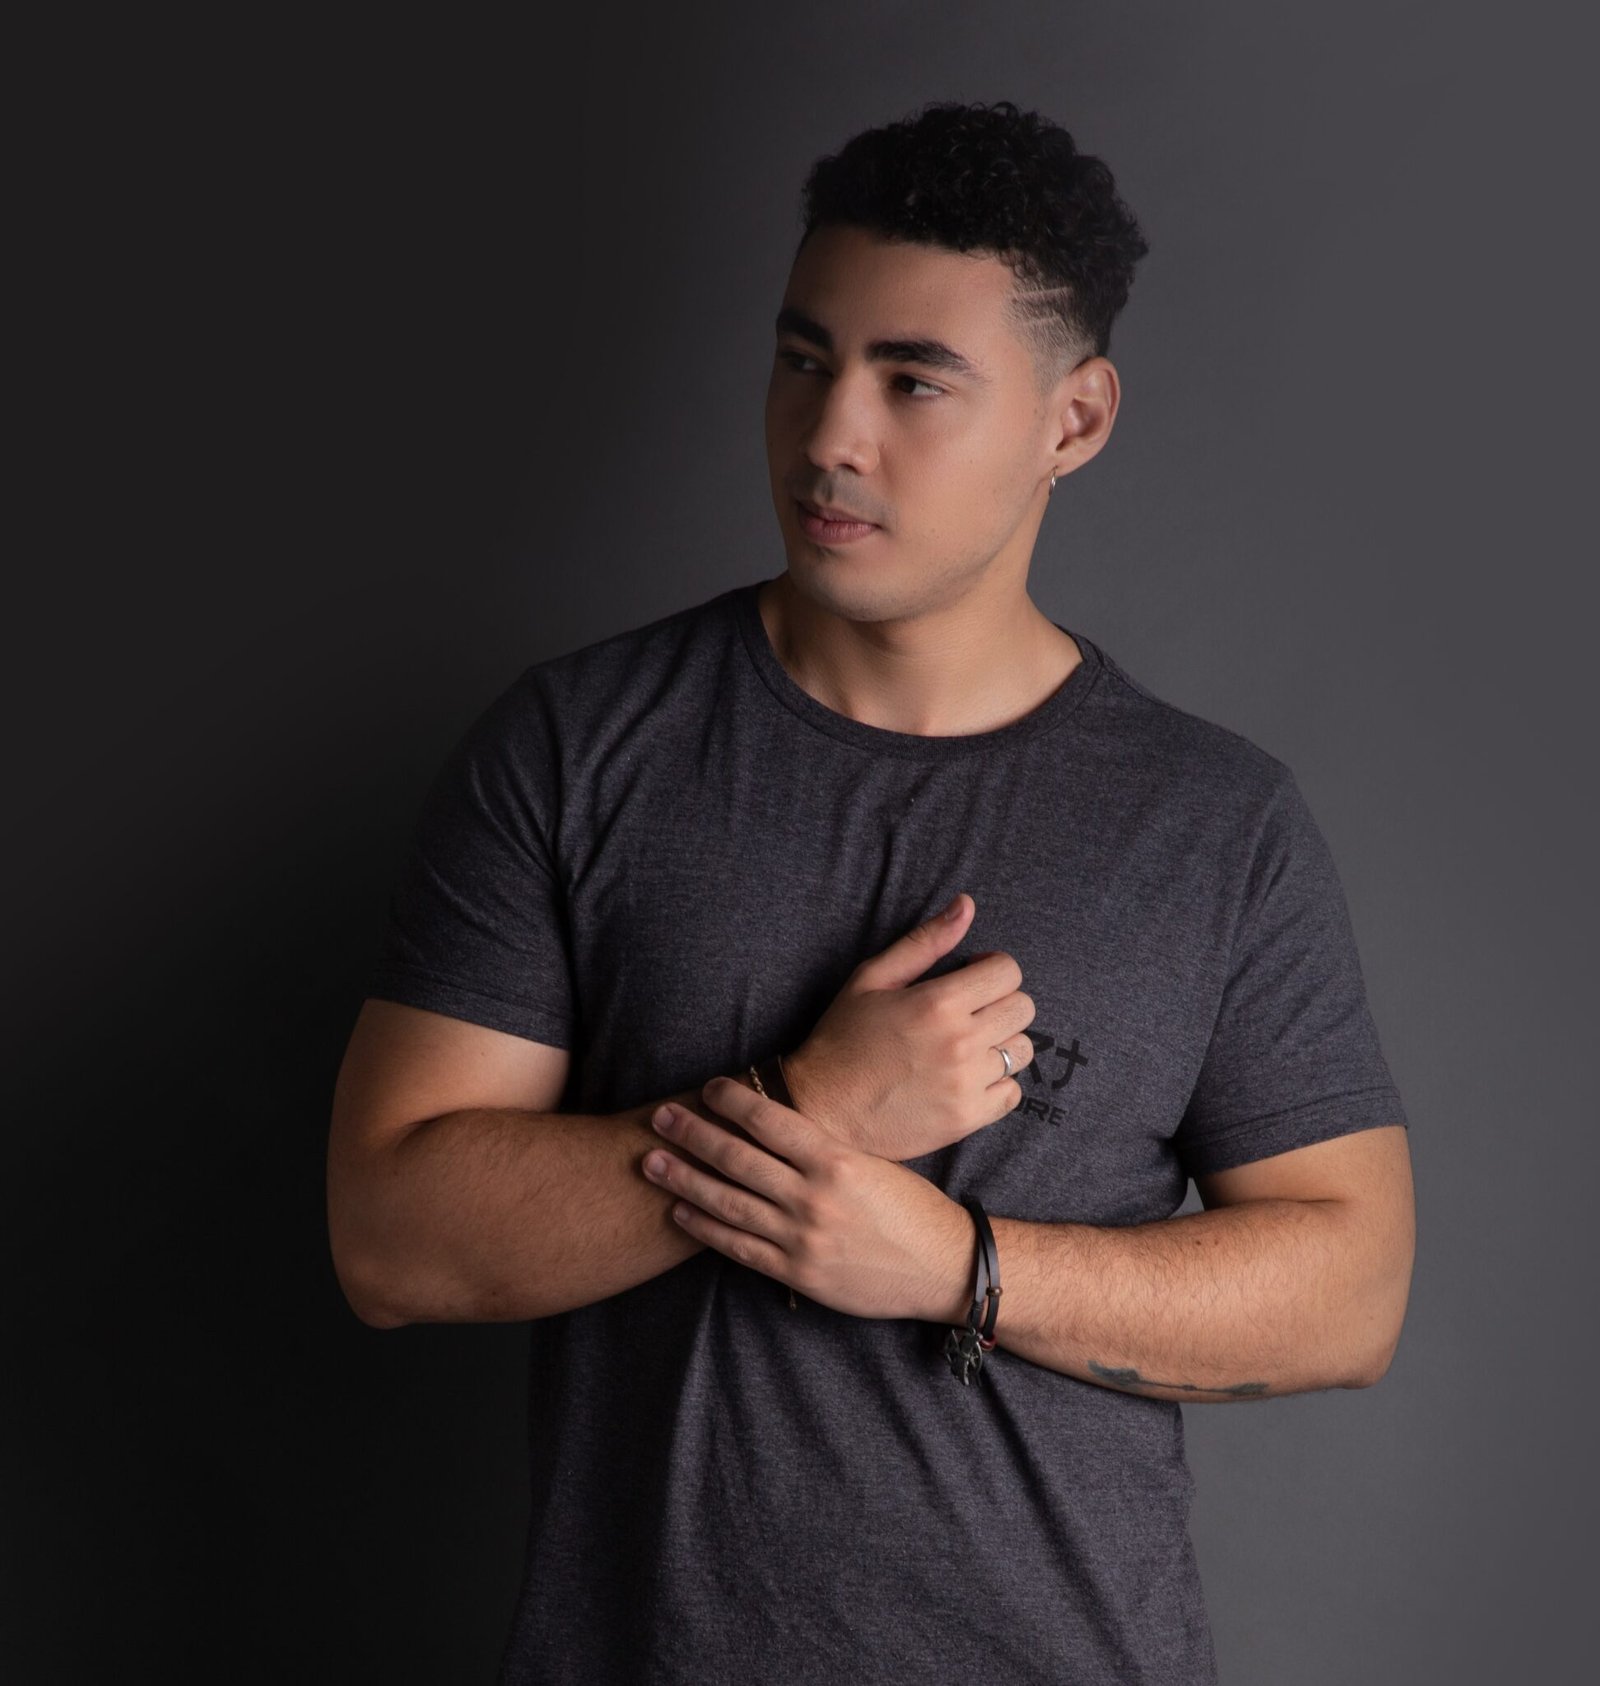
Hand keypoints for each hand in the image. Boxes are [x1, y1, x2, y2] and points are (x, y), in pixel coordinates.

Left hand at [640, 1076, 974, 1323]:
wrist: (942, 1266)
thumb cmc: (913, 1207)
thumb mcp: (874, 1162)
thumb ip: (824, 1148)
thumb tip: (775, 1124)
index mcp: (836, 1160)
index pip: (770, 1120)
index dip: (732, 1100)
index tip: (707, 1086)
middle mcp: (814, 1197)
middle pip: (737, 1159)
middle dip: (692, 1135)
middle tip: (659, 1116)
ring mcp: (802, 1238)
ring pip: (728, 1203)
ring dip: (684, 1180)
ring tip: (650, 1161)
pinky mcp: (797, 1273)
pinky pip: (739, 1247)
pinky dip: (705, 1228)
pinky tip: (680, 1211)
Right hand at [782, 893, 1035, 1161]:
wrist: (821, 1110)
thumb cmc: (843, 1038)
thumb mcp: (872, 979)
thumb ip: (925, 941)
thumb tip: (966, 904)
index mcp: (938, 1002)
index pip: (1007, 972)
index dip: (991, 969)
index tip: (969, 978)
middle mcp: (959, 1043)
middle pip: (1023, 1009)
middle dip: (1000, 1002)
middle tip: (968, 1012)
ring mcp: (966, 1084)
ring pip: (1022, 1051)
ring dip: (1000, 1044)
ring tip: (965, 1047)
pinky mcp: (967, 1119)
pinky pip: (1012, 1093)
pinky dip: (996, 1084)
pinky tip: (964, 1078)